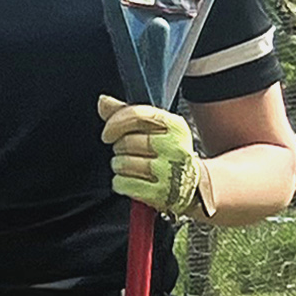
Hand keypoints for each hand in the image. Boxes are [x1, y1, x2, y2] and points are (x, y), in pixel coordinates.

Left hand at [99, 95, 208, 219]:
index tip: (107, 133)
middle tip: (128, 152)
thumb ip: (127, 113)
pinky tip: (130, 180)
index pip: (137, 116)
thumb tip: (103, 101)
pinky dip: (120, 183)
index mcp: (176, 126)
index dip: (115, 123)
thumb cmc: (167, 153)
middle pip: (127, 142)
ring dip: (119, 166)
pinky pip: (123, 184)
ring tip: (130, 166)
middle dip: (119, 147)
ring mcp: (170, 172)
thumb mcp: (154, 129)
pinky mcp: (160, 193)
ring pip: (123, 163)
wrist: (192, 184)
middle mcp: (176, 147)